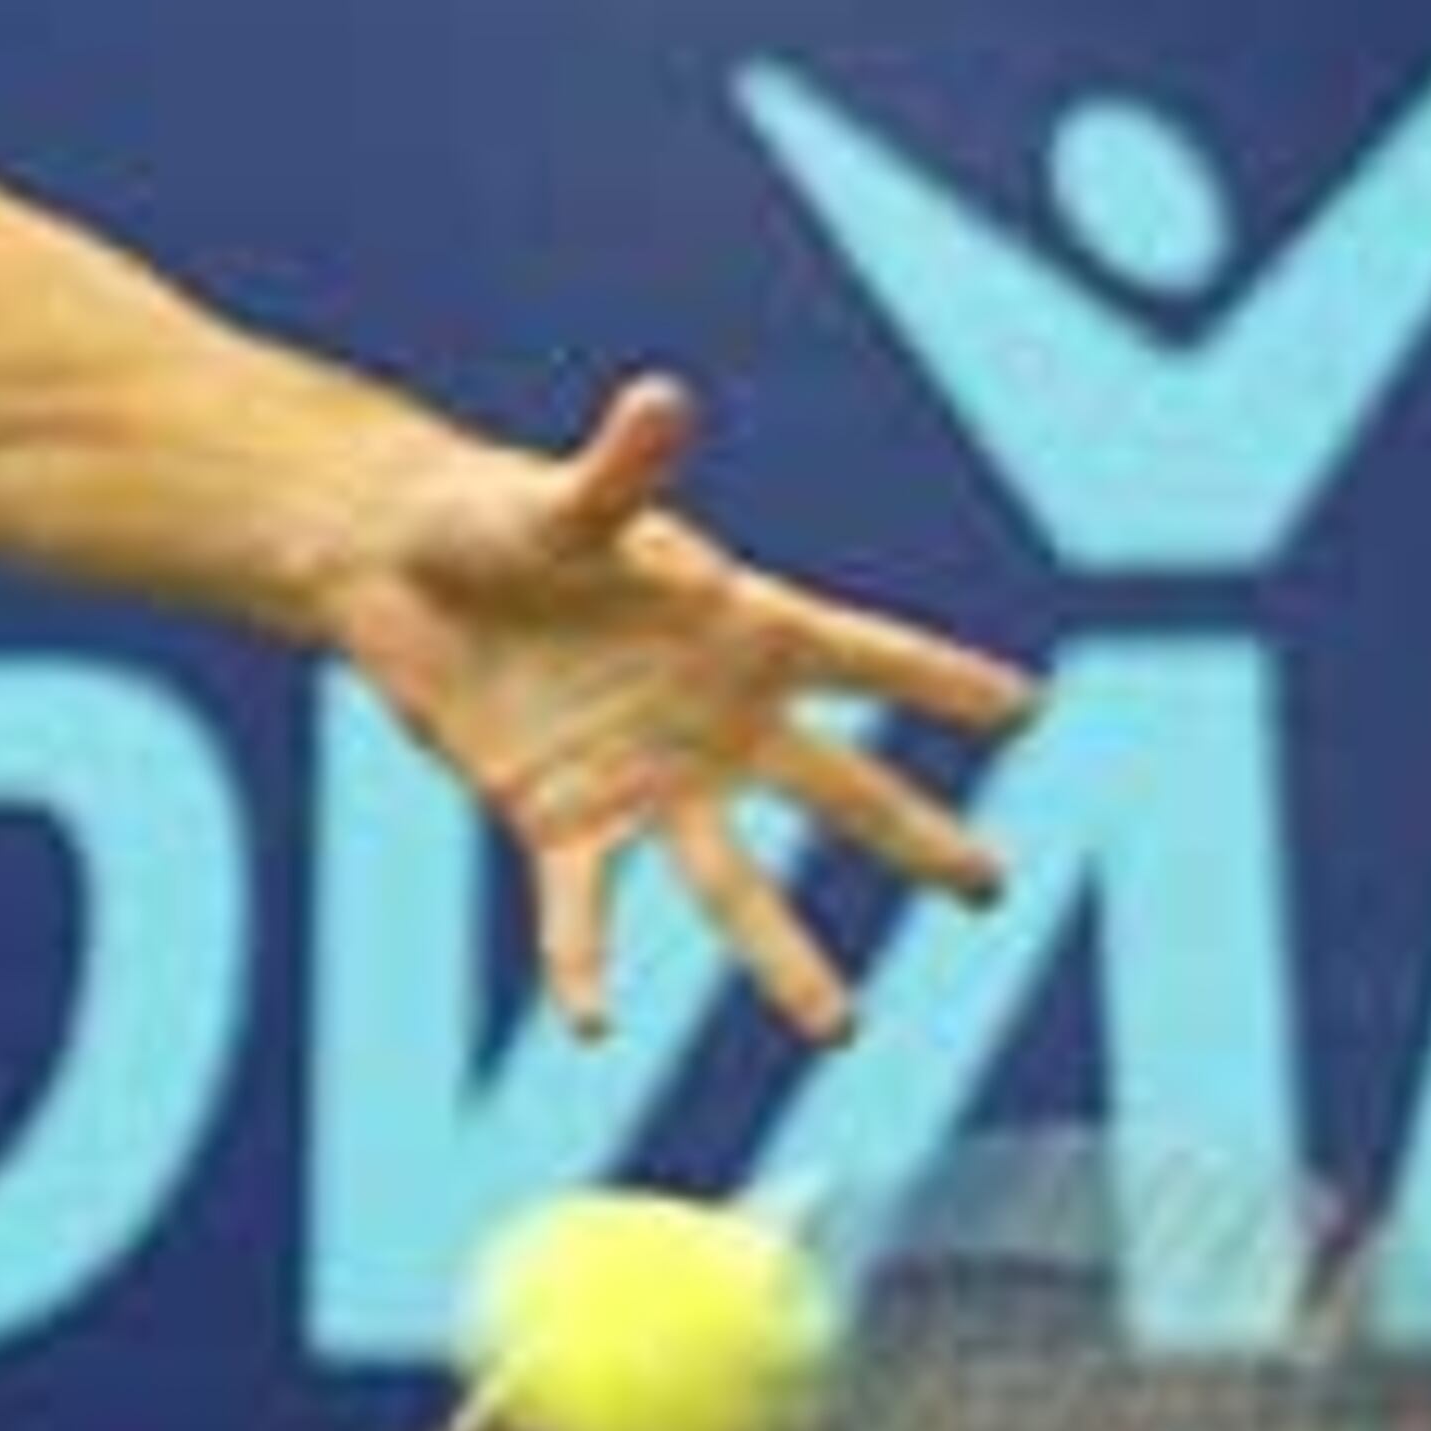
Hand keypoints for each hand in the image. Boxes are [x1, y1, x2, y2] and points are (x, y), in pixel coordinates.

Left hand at [317, 370, 1035, 1038]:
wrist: (402, 571)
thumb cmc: (500, 519)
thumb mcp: (561, 504)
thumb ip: (620, 474)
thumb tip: (662, 402)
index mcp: (737, 627)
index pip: (861, 659)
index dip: (939, 681)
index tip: (1028, 710)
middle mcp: (712, 719)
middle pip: (835, 790)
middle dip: (914, 841)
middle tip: (990, 892)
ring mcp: (645, 781)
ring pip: (730, 884)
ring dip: (786, 958)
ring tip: (844, 1028)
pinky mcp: (559, 823)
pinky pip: (580, 909)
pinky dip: (583, 964)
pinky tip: (592, 1026)